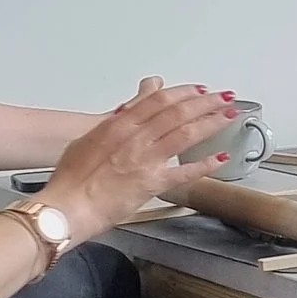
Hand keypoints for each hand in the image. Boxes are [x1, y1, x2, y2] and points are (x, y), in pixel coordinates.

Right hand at [41, 80, 237, 246]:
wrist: (67, 207)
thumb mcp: (89, 138)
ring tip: (229, 115)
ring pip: (186, 133)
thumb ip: (116, 120)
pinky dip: (205, 164)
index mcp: (120, 125)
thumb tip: (133, 104)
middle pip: (179, 112)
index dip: (184, 92)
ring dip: (211, 122)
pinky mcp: (152, 184)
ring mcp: (146, 160)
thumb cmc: (72, 178)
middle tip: (224, 97)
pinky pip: (185, 172)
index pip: (160, 100)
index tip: (200, 90)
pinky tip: (220, 158)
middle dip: (206, 102)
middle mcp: (136, 138)